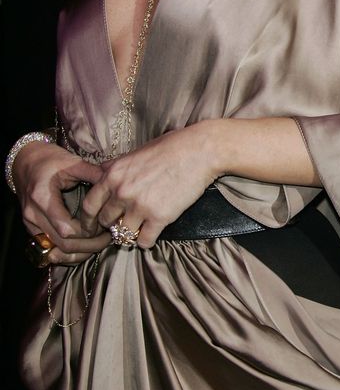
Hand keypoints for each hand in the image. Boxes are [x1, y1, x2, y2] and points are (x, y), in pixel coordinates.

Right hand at [15, 142, 109, 264]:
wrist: (26, 161)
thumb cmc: (49, 160)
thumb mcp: (72, 162)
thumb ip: (94, 174)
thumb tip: (116, 184)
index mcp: (43, 198)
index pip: (67, 228)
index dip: (88, 232)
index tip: (104, 225)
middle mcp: (33, 214)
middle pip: (63, 243)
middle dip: (88, 245)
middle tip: (108, 238)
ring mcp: (30, 223)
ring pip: (56, 250)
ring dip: (79, 252)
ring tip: (99, 243)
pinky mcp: (31, 227)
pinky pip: (49, 247)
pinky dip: (67, 250)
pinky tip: (83, 246)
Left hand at [81, 125, 216, 247]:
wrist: (199, 151)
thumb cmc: (170, 147)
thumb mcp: (136, 152)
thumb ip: (116, 166)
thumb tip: (101, 172)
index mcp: (113, 175)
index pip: (89, 206)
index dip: (89, 219)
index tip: (94, 225)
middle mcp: (122, 192)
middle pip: (106, 222)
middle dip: (113, 224)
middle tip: (123, 223)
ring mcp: (140, 206)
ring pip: (123, 234)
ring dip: (130, 234)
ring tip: (139, 229)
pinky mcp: (159, 217)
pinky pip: (144, 241)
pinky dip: (147, 240)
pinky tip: (152, 233)